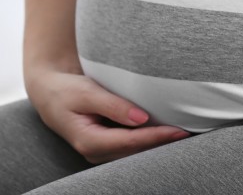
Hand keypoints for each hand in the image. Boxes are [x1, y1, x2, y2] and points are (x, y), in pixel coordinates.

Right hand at [26, 68, 188, 163]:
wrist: (50, 92)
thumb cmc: (67, 90)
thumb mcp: (86, 92)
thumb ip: (113, 105)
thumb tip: (142, 118)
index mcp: (88, 140)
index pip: (130, 142)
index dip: (155, 137)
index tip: (178, 131)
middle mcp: (95, 151)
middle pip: (136, 152)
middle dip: (162, 144)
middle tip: (192, 133)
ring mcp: (101, 151)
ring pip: (135, 153)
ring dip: (159, 145)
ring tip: (186, 134)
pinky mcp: (108, 144)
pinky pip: (132, 147)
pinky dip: (151, 141)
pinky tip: (169, 133)